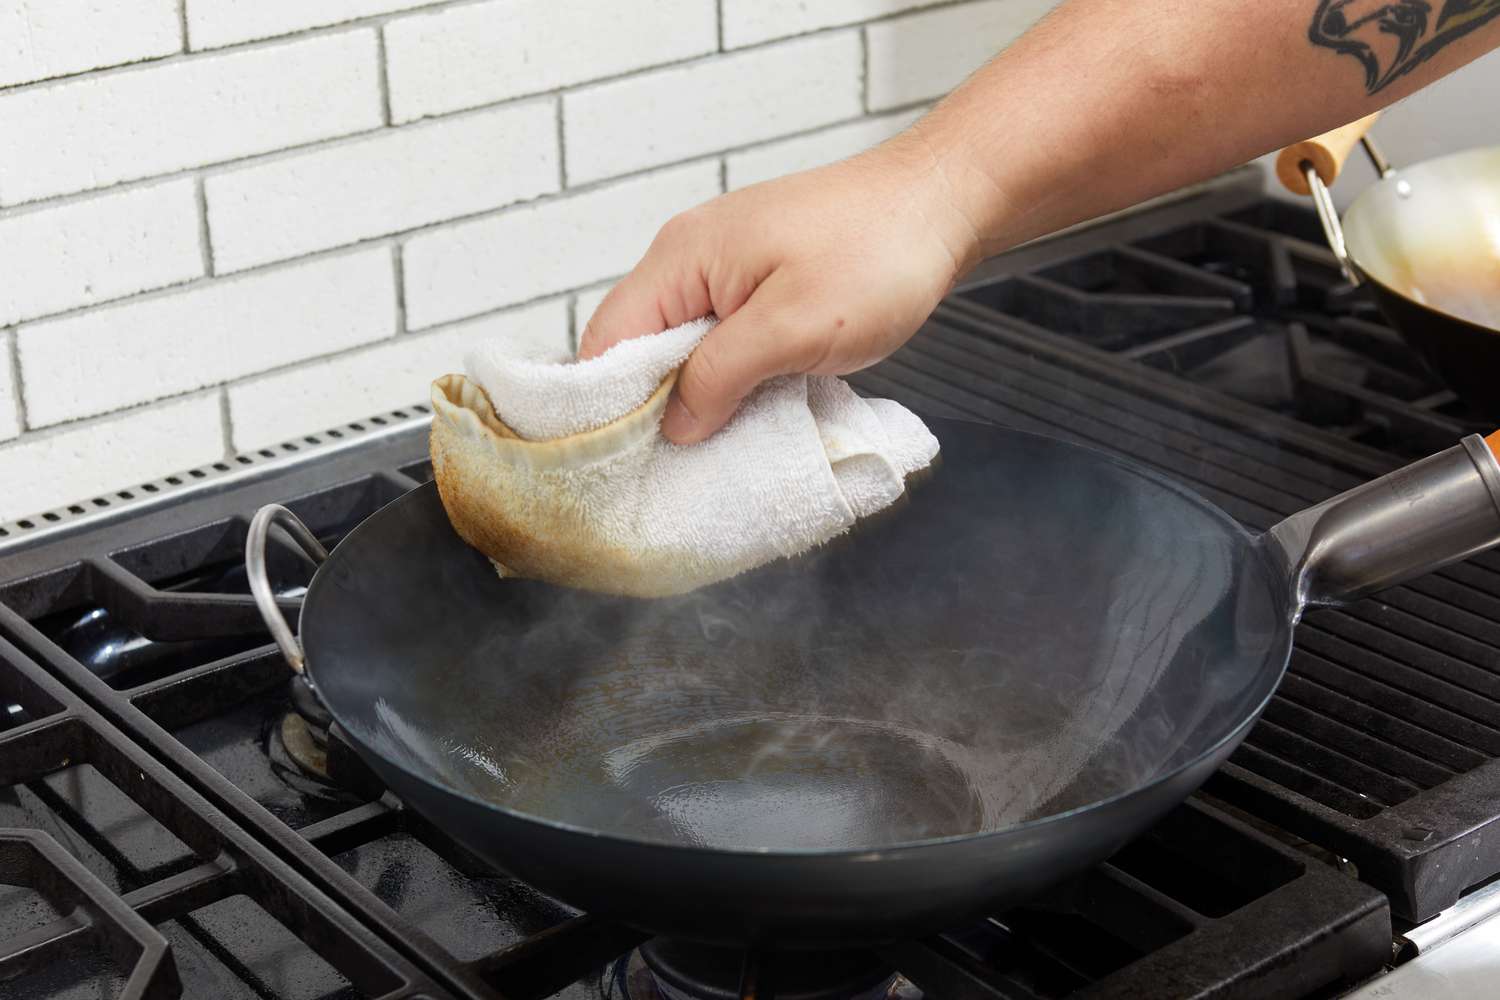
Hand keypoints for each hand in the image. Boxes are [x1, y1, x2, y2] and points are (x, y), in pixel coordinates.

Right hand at [577, 133, 987, 443]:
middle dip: (650, 406)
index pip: (607, 339)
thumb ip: (721, 374)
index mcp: (682, 258)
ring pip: (680, 345)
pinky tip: (743, 409)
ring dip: (694, 394)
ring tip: (706, 448)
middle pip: (637, 344)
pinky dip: (725, 375)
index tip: (625, 461)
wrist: (943, 203)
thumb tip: (673, 424)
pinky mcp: (758, 278)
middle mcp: (689, 256)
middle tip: (670, 467)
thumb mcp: (794, 327)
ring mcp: (724, 266)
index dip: (607, 403)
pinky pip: (718, 335)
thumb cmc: (879, 254)